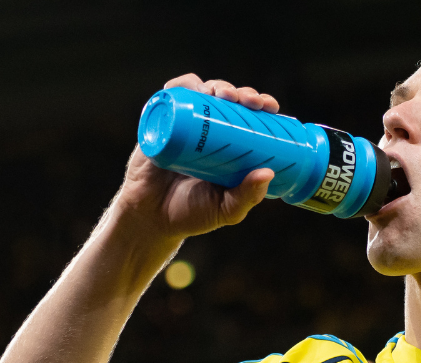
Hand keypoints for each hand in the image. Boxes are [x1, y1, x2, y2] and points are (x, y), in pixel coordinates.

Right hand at [109, 74, 281, 244]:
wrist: (150, 218)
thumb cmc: (192, 214)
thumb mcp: (226, 209)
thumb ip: (247, 196)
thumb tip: (269, 172)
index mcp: (231, 147)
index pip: (250, 118)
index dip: (262, 106)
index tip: (270, 107)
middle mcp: (209, 131)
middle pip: (229, 101)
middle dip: (243, 93)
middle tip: (250, 101)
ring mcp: (184, 124)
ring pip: (203, 94)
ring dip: (217, 86)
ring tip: (225, 95)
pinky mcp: (160, 123)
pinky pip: (171, 97)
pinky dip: (182, 86)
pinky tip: (194, 87)